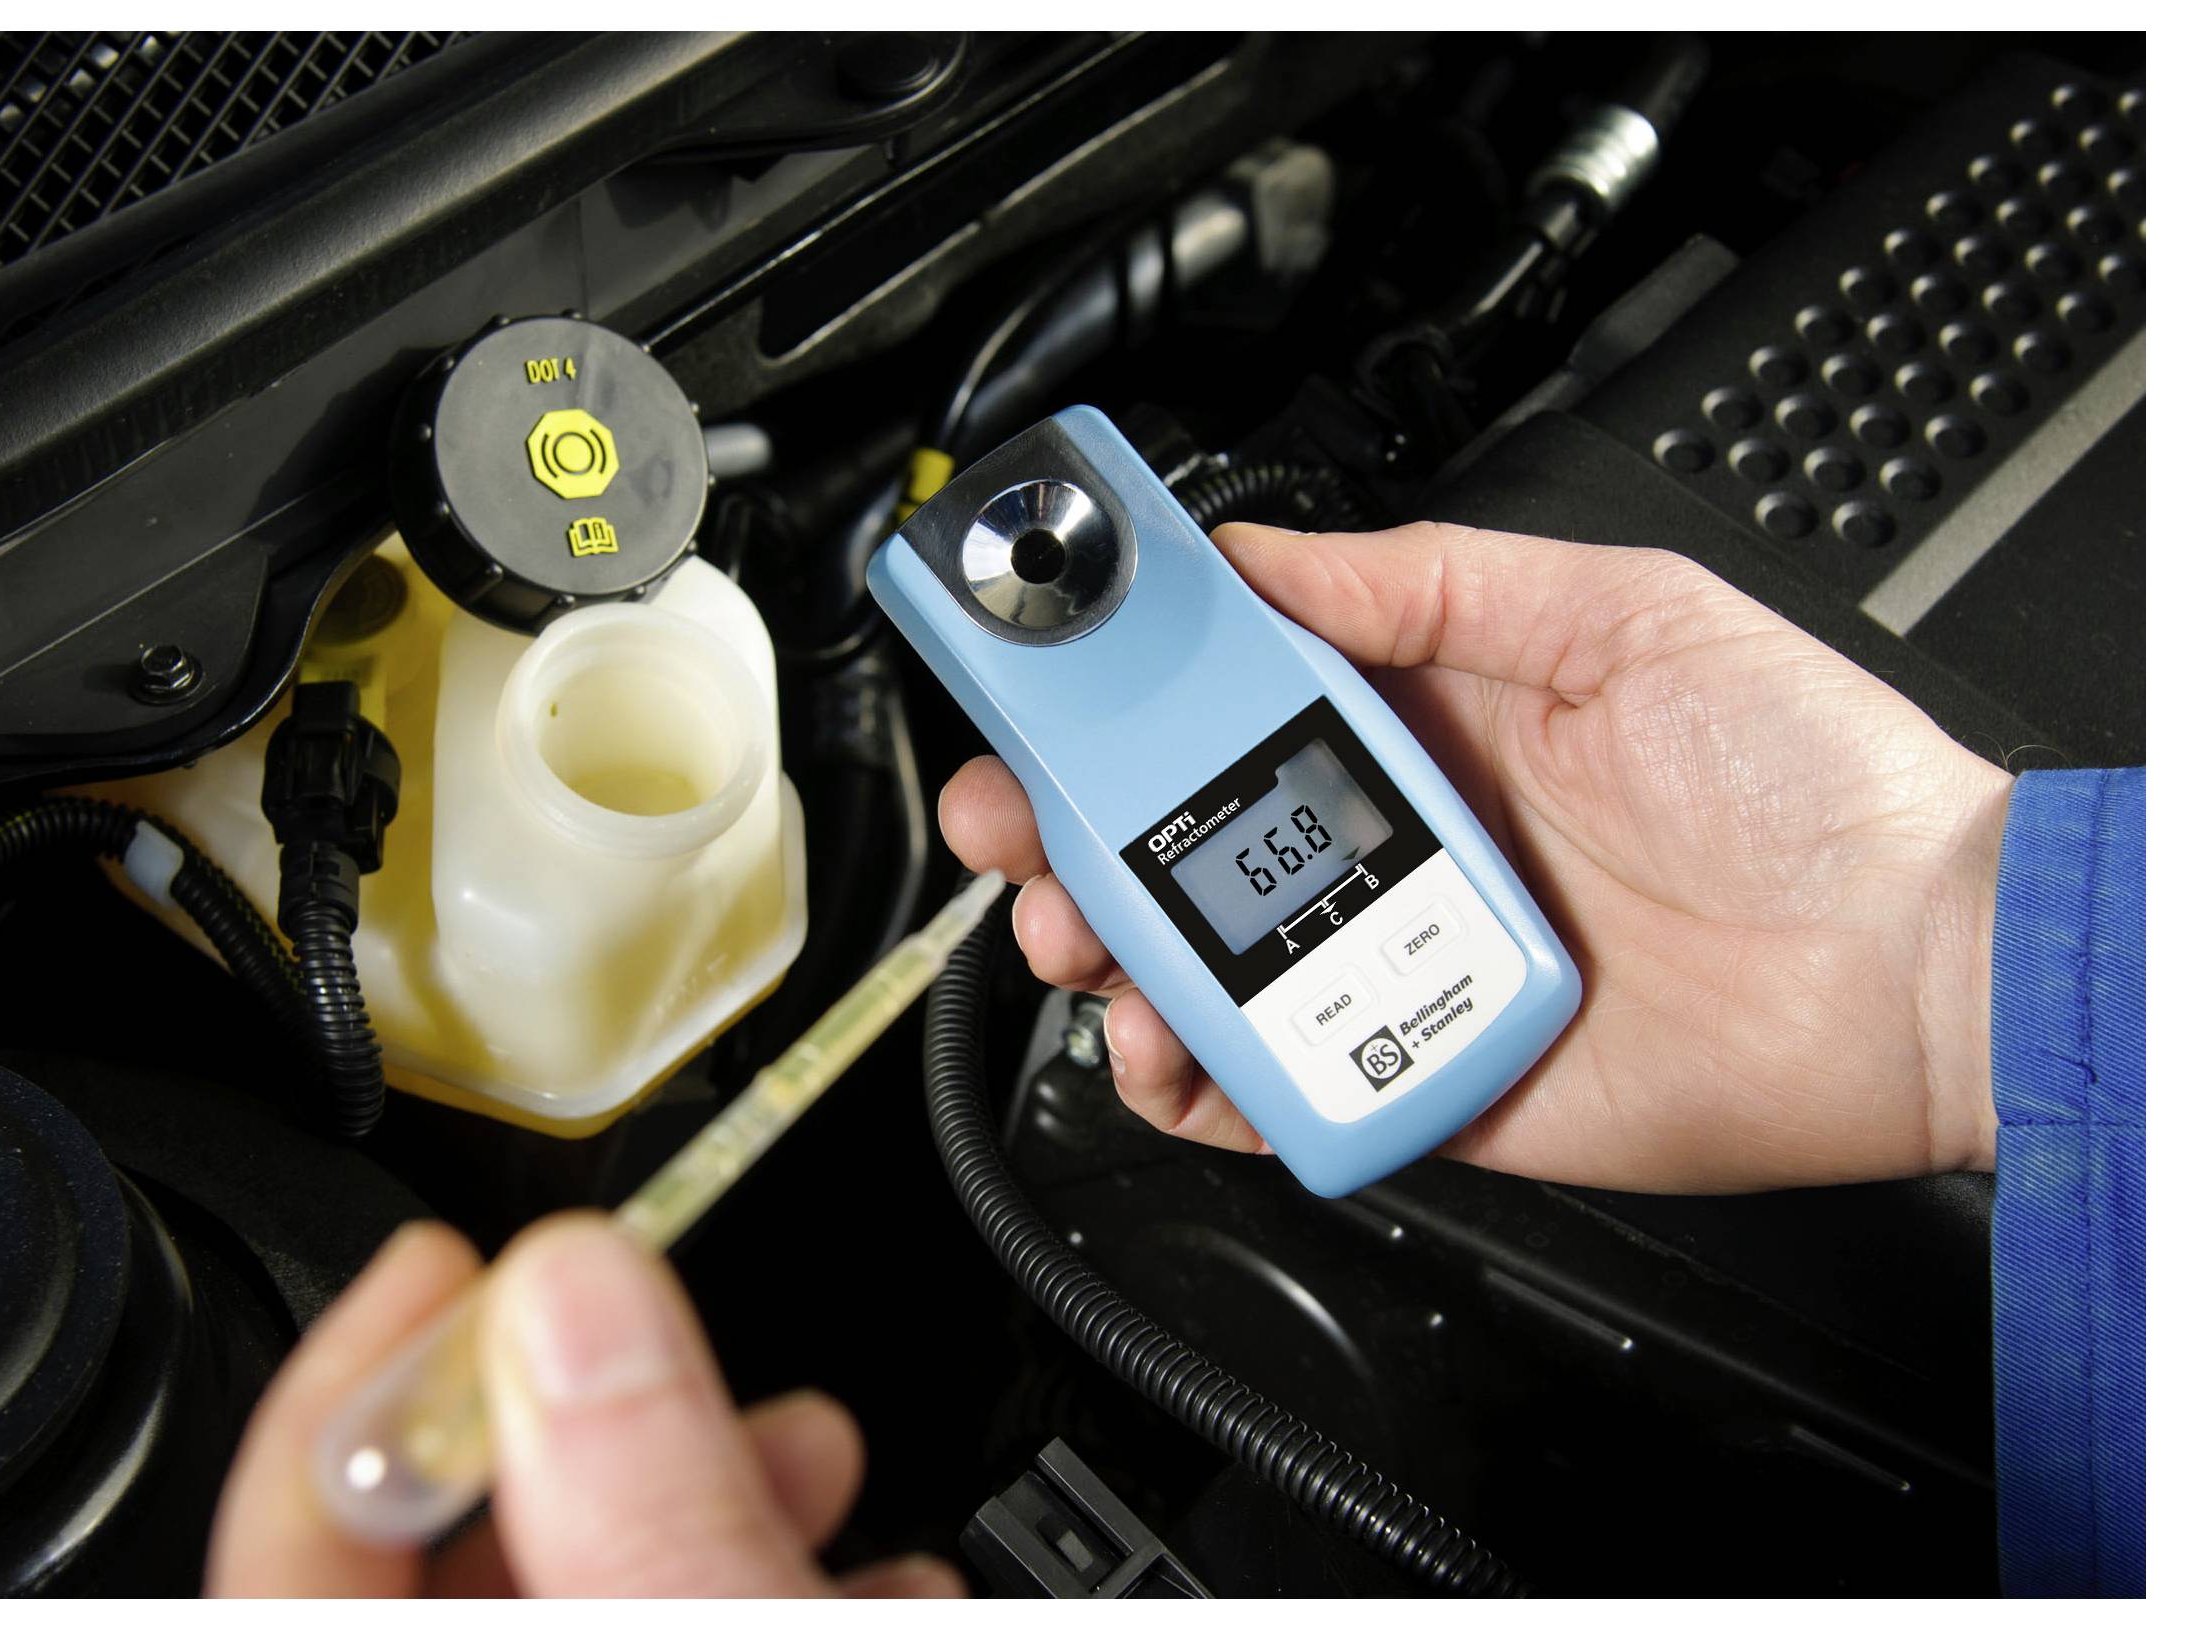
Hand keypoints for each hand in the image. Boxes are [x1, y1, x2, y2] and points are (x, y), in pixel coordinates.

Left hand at [207, 1218, 964, 1596]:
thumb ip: (660, 1510)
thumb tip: (575, 1294)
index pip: (294, 1545)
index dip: (359, 1382)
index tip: (442, 1261)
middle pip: (458, 1559)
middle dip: (583, 1427)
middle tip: (667, 1343)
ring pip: (586, 1590)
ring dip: (697, 1501)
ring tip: (815, 1457)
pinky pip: (666, 1622)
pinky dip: (746, 1577)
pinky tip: (868, 1570)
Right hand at [941, 522, 2012, 1193]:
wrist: (1915, 968)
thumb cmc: (1807, 781)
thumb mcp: (1617, 613)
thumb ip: (1428, 584)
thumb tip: (1262, 557)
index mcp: (1428, 716)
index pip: (1229, 696)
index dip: (1121, 692)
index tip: (1041, 681)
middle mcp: (1397, 838)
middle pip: (1183, 835)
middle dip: (1071, 829)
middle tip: (1019, 824)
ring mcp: (1401, 960)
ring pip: (1202, 963)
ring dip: (1108, 950)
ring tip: (1086, 938)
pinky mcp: (1423, 1075)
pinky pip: (1273, 1086)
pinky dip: (1194, 1082)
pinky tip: (1166, 1047)